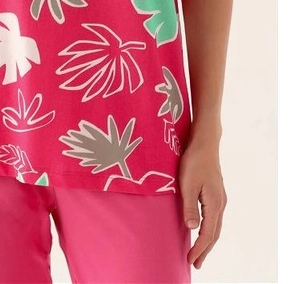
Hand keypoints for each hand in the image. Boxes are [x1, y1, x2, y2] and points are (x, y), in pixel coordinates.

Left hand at [178, 138, 226, 269]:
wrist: (205, 143)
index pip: (208, 233)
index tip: (191, 260)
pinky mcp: (215, 193)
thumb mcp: (187, 184)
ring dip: (207, 241)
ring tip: (199, 253)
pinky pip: (214, 217)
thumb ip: (189, 206)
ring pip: (215, 226)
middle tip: (195, 264)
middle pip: (214, 233)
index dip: (200, 248)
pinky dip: (209, 229)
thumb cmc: (194, 161)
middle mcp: (220, 203)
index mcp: (214, 203)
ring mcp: (219, 198)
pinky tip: (202, 230)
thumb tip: (191, 228)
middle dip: (205, 249)